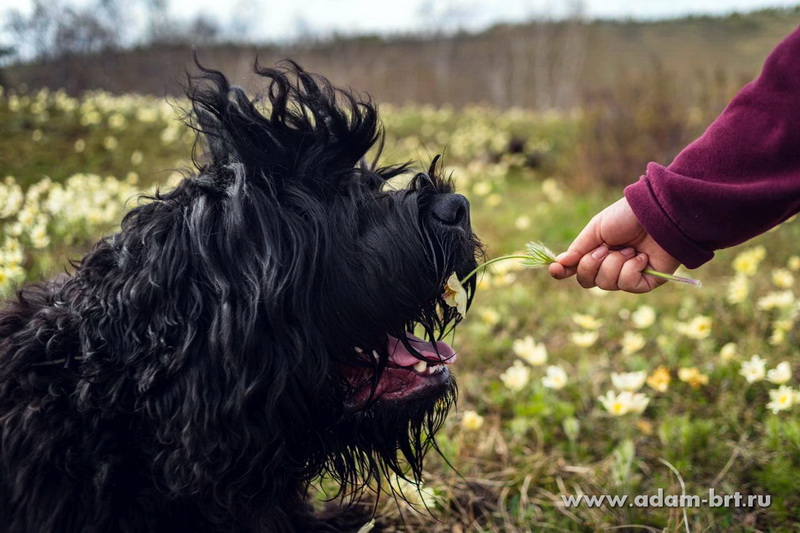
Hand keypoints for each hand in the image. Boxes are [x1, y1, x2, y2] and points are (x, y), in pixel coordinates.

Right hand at [548, 197, 679, 292]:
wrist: (658, 213)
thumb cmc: (627, 216)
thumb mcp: (597, 228)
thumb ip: (579, 248)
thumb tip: (561, 264)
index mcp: (597, 251)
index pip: (576, 269)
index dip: (564, 272)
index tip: (556, 270)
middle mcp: (610, 265)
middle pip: (587, 281)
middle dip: (592, 264)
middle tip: (606, 248)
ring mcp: (628, 275)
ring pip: (607, 284)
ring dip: (615, 263)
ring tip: (630, 249)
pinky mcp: (646, 282)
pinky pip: (627, 285)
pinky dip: (632, 269)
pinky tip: (642, 257)